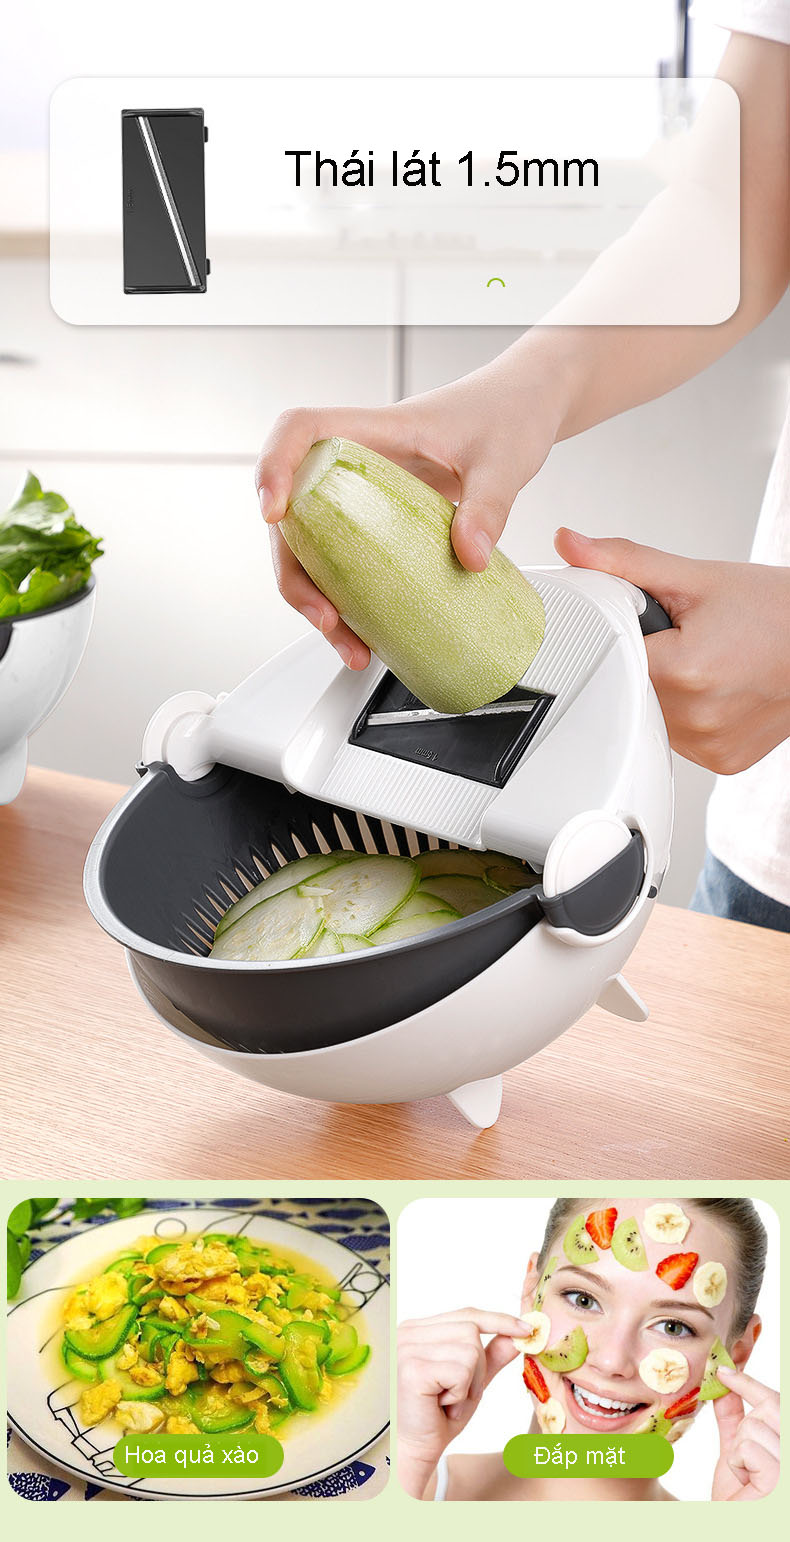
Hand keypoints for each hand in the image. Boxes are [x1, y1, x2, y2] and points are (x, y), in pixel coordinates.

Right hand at [255, 359, 564, 667]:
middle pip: (294, 509)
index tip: (274, 510)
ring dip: (319, 597)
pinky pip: (348, 561)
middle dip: (293, 568)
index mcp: (376, 429)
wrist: (522, 410)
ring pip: (315, 546)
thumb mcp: (504, 461)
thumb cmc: (504, 415)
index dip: (274, 466)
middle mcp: (358, 462)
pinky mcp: (380, 522)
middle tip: (323, 614)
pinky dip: (351, 601)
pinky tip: (368, 635)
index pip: (300, 431)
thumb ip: (488, 506)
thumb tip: (470, 556)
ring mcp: (364, 494)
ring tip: (349, 645)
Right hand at [397, 1307, 525, 1497]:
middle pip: (471, 1330)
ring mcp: (407, 1348)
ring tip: (448, 1401)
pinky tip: (440, 1405)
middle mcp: (408, 1333)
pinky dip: (460, 1394)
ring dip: (469, 1384)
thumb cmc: (437, 1417)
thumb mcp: (471, 1382)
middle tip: (459, 1395)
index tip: (526, 1328)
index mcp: (419, 1329)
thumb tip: (517, 1336)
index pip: (466, 1314)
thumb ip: (491, 1357)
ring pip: (470, 1350)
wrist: (415, 1451)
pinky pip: (461, 1371)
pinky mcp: (412, 1368)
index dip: (498, 1320)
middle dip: (479, 1368)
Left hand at [555, 529, 789, 773]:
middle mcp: (697, 718)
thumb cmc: (776, 610)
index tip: (646, 625)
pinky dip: (687, 714)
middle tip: (687, 640)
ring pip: (652, 716)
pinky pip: (680, 737)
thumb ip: (625, 563)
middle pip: (630, 688)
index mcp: (685, 672)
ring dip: (664, 691)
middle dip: (646, 661)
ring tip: (707, 662)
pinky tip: (715, 689)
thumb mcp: (697, 579)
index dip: (622, 636)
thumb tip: (570, 544)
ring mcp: (711, 746)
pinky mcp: (722, 761)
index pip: (612, 655)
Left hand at [711, 1366, 779, 1499]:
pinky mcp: (780, 1477)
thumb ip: (733, 1418)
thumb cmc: (738, 1497)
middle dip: (746, 1429)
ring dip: (740, 1452)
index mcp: (786, 1443)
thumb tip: (724, 1385)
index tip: (724, 1371)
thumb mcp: (735, 1452)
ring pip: (753, 1427)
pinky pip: (748, 1447)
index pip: (776, 1402)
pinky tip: (747, 1484)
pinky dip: (739, 1463)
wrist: (730, 1525)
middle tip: (745, 1463)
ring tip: (748, 1478)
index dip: (750, 1383)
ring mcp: (789, 1465)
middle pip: (767, 1410)